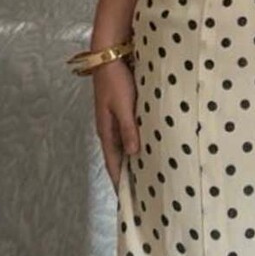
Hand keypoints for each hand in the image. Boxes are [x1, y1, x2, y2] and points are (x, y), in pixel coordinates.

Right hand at [90, 58, 139, 192]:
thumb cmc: (116, 81)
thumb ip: (129, 129)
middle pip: (118, 158)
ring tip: (147, 175)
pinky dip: (136, 145)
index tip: (126, 200)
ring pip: (124, 147)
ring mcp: (115, 120)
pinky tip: (148, 149)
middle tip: (141, 193)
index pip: (112, 163)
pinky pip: (130, 134)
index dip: (119, 181)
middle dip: (127, 175)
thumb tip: (134, 154)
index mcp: (106, 130)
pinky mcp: (122, 111)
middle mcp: (109, 129)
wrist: (108, 56)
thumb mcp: (123, 105)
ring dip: (133, 161)